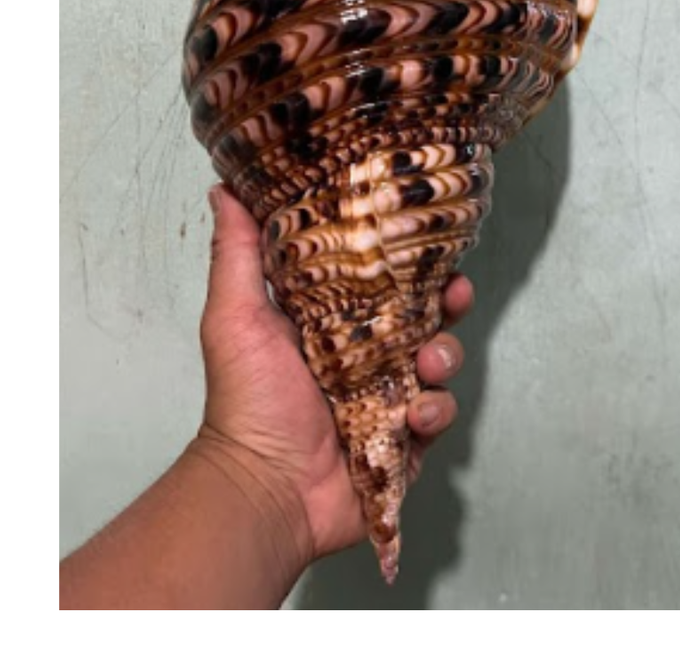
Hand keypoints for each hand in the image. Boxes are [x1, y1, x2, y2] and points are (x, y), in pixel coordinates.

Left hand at [195, 183, 472, 570]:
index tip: (428, 240)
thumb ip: (237, 255)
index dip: (408, 260)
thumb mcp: (236, 318)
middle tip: (455, 293)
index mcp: (334, 324)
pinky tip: (414, 416)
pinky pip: (439, 414)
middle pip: (424, 317)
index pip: (382, 281)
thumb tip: (225, 190)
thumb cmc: (246, 402)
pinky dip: (435, 411)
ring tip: (428, 365)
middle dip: (447, 303)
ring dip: (444, 357)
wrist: (264, 489)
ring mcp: (388, 398)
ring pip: (440, 363)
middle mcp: (366, 356)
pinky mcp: (405, 439)